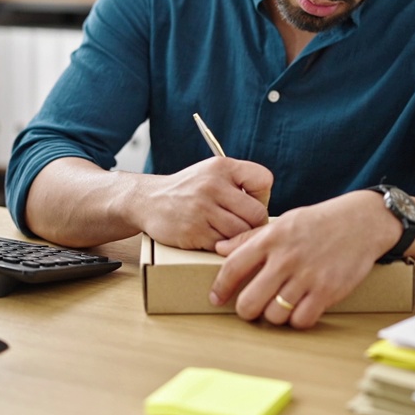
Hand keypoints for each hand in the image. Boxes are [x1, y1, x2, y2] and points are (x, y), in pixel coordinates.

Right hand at [138, 157, 272, 250]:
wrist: (148, 201)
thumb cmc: (188, 190)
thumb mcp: (212, 173)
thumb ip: (239, 184)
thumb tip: (267, 212)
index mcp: (222, 166)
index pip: (264, 180)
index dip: (262, 196)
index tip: (249, 203)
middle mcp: (212, 184)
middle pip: (256, 214)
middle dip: (254, 225)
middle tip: (243, 227)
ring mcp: (202, 209)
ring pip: (241, 233)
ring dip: (238, 239)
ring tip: (227, 234)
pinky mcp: (193, 231)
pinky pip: (223, 246)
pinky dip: (222, 247)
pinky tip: (212, 239)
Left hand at [209, 191, 397, 328]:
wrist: (361, 222)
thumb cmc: (318, 222)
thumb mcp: (282, 222)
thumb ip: (251, 238)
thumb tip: (219, 248)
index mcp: (271, 238)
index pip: (233, 268)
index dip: (220, 288)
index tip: (216, 299)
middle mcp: (285, 258)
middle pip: (249, 302)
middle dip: (246, 310)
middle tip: (251, 308)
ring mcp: (307, 276)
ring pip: (274, 315)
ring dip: (273, 316)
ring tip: (279, 306)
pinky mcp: (327, 291)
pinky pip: (301, 320)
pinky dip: (297, 320)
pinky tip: (299, 308)